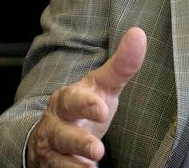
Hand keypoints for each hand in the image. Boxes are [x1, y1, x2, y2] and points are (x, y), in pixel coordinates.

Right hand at [27, 27, 146, 167]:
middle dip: (78, 142)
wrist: (50, 135)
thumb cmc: (84, 106)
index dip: (86, 104)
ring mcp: (53, 149)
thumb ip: (121, 66)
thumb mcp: (102, 87)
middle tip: (98, 150)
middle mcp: (56, 125)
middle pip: (62, 134)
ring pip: (58, 159)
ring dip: (73, 166)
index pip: (74, 100)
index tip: (102, 109)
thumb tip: (138, 34)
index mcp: (67, 100)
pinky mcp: (53, 167)